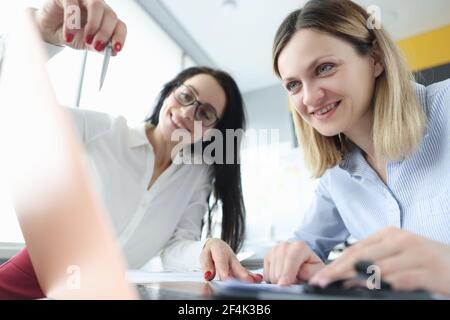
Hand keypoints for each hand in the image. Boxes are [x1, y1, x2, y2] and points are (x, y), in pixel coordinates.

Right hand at [35, 0, 125, 53]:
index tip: (117, 48)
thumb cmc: (71, 35)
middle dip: (105, 33)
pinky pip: (72, 5)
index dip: (120, 37)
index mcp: (106, 20)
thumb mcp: (86, 45)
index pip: (120, 25)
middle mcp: (98, 7)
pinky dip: (71, 23)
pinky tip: (68, 36)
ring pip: (96, 5)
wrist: (50, 31)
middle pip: (111, 15)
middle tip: (97, 45)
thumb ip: (99, 47)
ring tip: (86, 39)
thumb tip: (113, 52)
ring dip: (93, 25)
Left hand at [200, 238, 261, 282]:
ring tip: (256, 280)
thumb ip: (206, 266)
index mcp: (219, 252)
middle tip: (247, 280)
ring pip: (242, 269)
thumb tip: (208, 276)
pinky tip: (258, 279)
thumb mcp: (204, 256)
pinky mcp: (239, 267)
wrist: (217, 244)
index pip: (222, 264)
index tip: (226, 278)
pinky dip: (252, 275)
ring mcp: (236, 262)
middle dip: (242, 274)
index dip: (224, 271)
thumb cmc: (210, 251)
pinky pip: (245, 272)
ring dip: (249, 275)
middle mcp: (230, 257)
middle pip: (236, 266)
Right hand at [264, 241, 324, 285]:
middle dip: (286, 280)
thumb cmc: (311, 265)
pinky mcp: (267, 256)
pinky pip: (266, 275)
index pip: (290, 261)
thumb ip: (310, 272)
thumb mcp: (317, 269)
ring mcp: (274, 250)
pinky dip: (273, 279)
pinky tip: (282, 275)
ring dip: (280, 280)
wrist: (303, 258)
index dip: (287, 275)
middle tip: (296, 279)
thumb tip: (299, 274)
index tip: (284, 285)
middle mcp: (285, 245)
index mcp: (299, 246)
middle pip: (279, 271)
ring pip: (272, 274)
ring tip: (290, 276)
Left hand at [310, 227, 449, 295]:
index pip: (356, 248)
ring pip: (379, 268)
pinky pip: (402, 279)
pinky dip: (384, 285)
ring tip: (340, 287)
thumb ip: (374, 261)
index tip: (321, 275)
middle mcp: (401, 240)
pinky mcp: (429, 270)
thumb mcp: (398, 254)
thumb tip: (346, 275)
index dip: (336, 263)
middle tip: (322, 282)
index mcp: (390, 234)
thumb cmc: (425, 260)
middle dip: (338, 271)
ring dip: (356, 280)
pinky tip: (371, 289)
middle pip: (362, 257)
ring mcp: (416, 254)